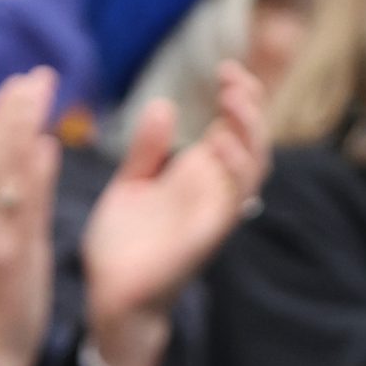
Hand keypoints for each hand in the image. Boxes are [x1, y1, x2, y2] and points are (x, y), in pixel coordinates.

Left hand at [83, 63, 271, 365]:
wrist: (111, 296)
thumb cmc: (123, 246)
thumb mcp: (130, 184)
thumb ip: (147, 149)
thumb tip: (164, 105)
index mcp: (199, 177)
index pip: (235, 130)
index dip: (240, 99)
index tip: (226, 69)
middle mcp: (215, 192)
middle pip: (254, 143)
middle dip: (251, 107)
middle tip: (232, 77)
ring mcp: (215, 213)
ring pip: (255, 167)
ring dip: (249, 132)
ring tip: (232, 99)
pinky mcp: (207, 235)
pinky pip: (234, 201)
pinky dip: (233, 170)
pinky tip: (217, 143)